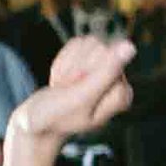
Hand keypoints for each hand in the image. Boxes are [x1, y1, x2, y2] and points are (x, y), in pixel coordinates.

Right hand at [7, 38, 135, 153]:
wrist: (35, 122)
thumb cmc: (56, 116)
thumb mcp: (81, 97)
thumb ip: (106, 73)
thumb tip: (130, 46)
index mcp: (122, 94)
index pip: (109, 59)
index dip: (84, 71)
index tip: (73, 92)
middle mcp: (119, 82)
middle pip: (100, 48)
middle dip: (75, 67)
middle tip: (66, 91)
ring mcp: (106, 71)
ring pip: (89, 43)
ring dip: (68, 64)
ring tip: (64, 87)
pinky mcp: (93, 63)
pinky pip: (78, 44)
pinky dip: (64, 60)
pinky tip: (62, 80)